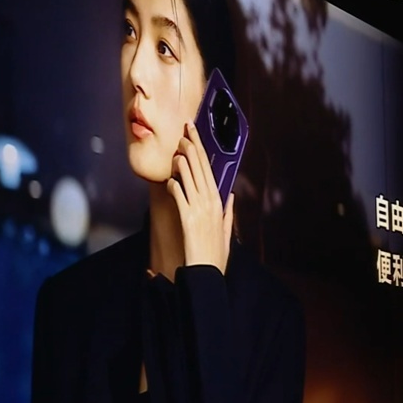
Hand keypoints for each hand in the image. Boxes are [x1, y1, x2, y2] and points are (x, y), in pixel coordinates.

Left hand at [168, 121, 234, 272]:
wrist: (206, 271)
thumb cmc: (215, 254)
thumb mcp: (226, 231)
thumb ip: (229, 212)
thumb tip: (231, 196)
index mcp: (220, 204)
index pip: (210, 171)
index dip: (202, 152)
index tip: (196, 138)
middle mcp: (211, 203)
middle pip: (201, 169)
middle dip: (193, 148)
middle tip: (186, 131)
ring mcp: (200, 209)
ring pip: (190, 178)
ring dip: (183, 162)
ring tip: (178, 149)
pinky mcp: (188, 218)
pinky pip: (180, 196)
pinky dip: (175, 186)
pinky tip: (170, 179)